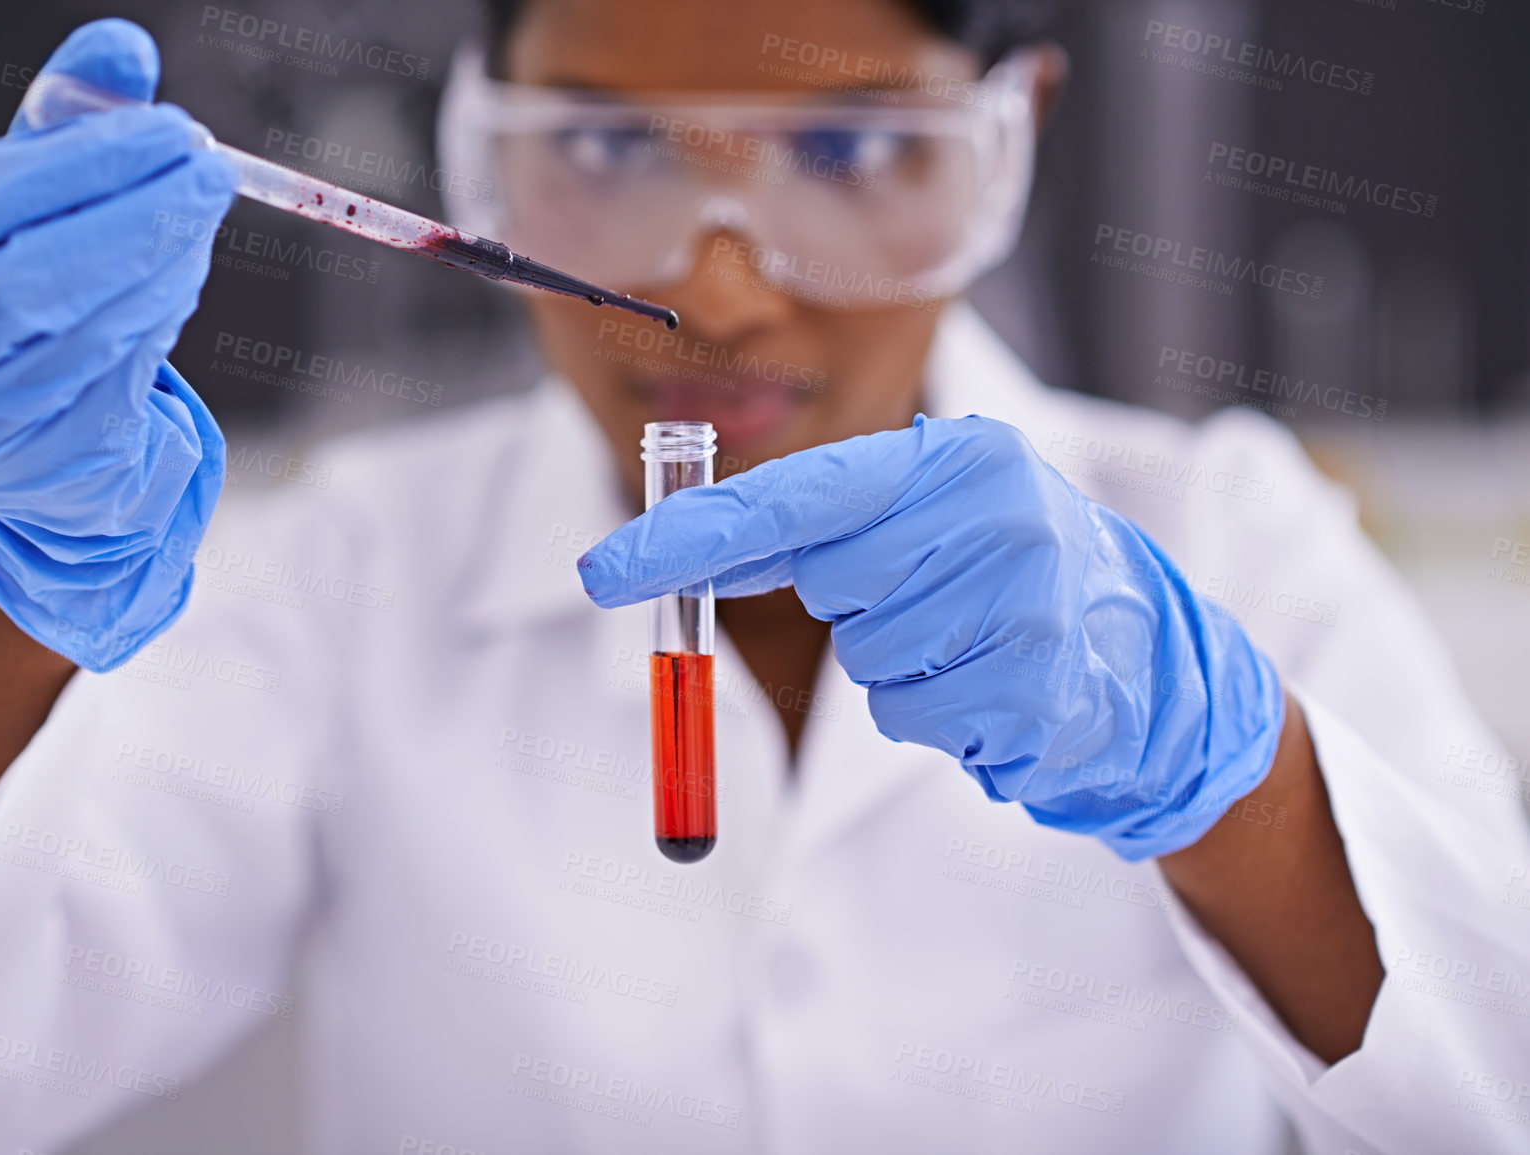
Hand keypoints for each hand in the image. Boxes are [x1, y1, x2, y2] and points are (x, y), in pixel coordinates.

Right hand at [0, 18, 236, 671]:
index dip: (62, 167)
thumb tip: (121, 47)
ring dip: (160, 267)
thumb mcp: (25, 211)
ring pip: (80, 339)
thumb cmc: (15, 300)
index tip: (159, 128)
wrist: (30, 442)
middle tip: (209, 169)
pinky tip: (180, 274)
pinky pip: (118, 386)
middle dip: (131, 218)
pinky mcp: (43, 474)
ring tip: (200, 214)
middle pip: (20, 285)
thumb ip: (63, 129)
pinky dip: (159, 320)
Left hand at [578, 414, 1284, 860]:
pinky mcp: (1042, 680)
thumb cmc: (1003, 584)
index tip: (602, 573)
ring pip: (874, 660)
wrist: (1149, 659)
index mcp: (953, 457)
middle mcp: (993, 508)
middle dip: (860, 607)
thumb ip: (815, 533)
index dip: (691, 538)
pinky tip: (1003, 689)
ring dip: (906, 673)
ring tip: (979, 647)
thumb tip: (681, 552)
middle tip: (933, 600)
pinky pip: (921, 718)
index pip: (792, 498)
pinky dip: (945, 719)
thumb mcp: (923, 527)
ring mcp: (1026, 593)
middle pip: (835, 583)